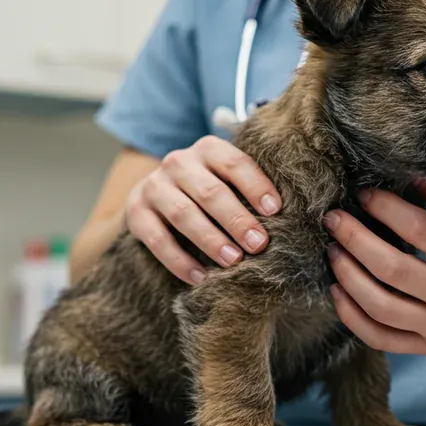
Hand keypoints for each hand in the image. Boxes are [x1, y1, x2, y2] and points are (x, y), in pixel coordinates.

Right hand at [127, 136, 280, 284]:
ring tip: (233, 260)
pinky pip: (157, 239)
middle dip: (236, 219)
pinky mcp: (136, 212)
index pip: (234, 163)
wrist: (153, 195)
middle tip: (258, 244)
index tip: (275, 210)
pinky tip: (200, 277)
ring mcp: (154, 186)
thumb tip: (288, 218)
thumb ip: (248, 190)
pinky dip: (179, 260)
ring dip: (210, 239)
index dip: (255, 185)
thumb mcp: (225, 179)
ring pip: (183, 214)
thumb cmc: (206, 190)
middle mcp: (178, 162)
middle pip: (210, 191)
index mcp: (208, 149)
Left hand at [323, 181, 425, 354]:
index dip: (385, 209)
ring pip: (381, 308)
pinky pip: (380, 338)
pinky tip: (338, 290)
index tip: (363, 194)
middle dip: (355, 240)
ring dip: (347, 277)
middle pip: (394, 270)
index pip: (420, 230)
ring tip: (332, 251)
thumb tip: (405, 172)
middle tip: (333, 219)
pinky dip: (352, 316)